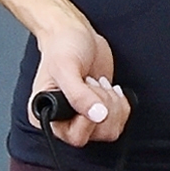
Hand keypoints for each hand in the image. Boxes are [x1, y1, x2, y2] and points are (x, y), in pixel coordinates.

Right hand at [30, 21, 129, 148]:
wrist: (74, 33)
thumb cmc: (62, 46)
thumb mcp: (66, 68)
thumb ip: (79, 94)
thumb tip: (98, 115)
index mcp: (47, 116)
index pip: (75, 137)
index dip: (90, 117)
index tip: (89, 90)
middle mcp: (65, 122)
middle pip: (98, 135)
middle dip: (104, 105)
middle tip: (93, 83)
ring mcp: (84, 119)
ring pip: (112, 130)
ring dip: (113, 104)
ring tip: (98, 83)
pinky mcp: (101, 112)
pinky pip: (120, 121)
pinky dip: (121, 103)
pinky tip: (109, 87)